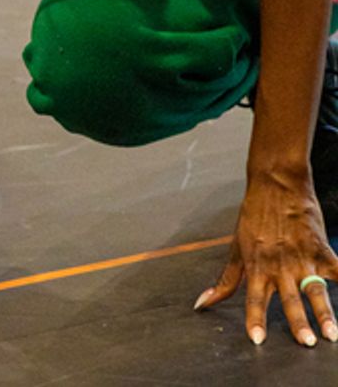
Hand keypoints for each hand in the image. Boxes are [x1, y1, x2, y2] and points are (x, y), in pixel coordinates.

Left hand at [194, 176, 337, 345]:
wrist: (275, 183)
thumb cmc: (254, 218)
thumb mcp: (236, 247)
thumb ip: (225, 280)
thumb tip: (201, 304)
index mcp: (257, 266)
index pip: (253, 297)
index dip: (254, 318)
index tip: (256, 340)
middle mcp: (279, 265)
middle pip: (289, 299)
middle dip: (298, 322)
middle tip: (306, 342)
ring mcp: (302, 258)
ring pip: (315, 289)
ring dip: (324, 312)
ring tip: (331, 334)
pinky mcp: (321, 248)